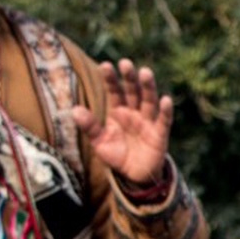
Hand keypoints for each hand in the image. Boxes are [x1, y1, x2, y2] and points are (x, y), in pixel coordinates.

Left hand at [72, 59, 172, 186]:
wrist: (134, 175)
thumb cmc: (116, 155)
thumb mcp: (99, 142)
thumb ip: (89, 126)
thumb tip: (74, 110)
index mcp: (118, 110)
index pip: (114, 91)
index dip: (111, 79)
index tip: (105, 66)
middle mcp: (134, 112)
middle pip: (133, 91)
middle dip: (129, 77)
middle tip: (125, 63)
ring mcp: (148, 121)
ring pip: (148, 101)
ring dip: (148, 87)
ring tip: (145, 72)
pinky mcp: (160, 134)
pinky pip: (163, 120)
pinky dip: (165, 111)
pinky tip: (165, 100)